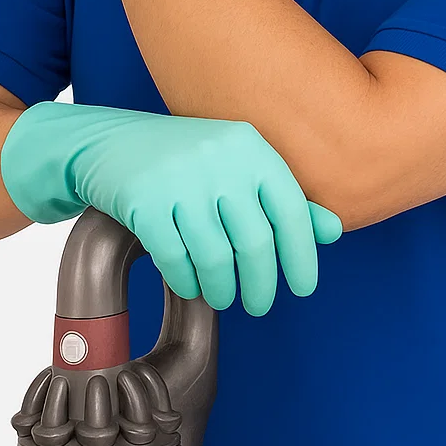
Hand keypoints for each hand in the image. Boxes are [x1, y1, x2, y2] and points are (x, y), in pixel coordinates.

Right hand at [1, 101, 342, 315]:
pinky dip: (186, 281)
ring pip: (214, 256)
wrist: (112, 140)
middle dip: (261, 284)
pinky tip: (190, 285)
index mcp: (250, 146)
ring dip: (222, 288)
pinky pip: (174, 258)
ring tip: (224, 297)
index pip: (291, 209)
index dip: (302, 255)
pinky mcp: (143, 199)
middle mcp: (219, 158)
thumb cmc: (187, 158)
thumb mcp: (238, 164)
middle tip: (260, 305)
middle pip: (255, 241)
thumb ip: (283, 196)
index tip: (303, 287)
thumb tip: (333, 231)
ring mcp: (179, 178)